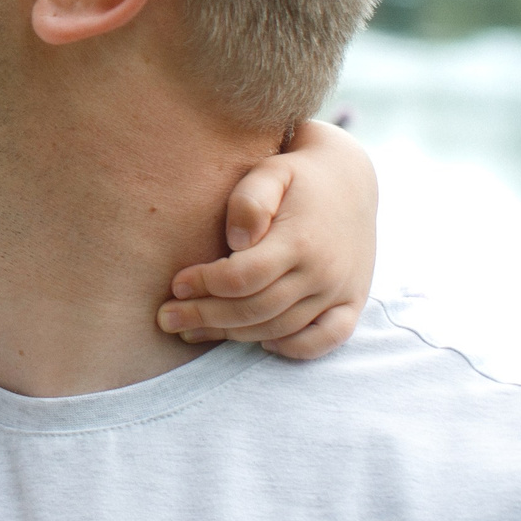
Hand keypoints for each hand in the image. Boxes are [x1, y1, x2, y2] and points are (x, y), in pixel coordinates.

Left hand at [157, 118, 377, 359]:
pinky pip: (327, 339)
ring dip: (234, 335)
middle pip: (255, 310)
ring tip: (192, 331)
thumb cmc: (297, 175)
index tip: (175, 284)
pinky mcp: (353, 301)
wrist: (350, 179)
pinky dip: (295, 348)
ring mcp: (340, 290)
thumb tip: (236, 242)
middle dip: (205, 317)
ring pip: (280, 328)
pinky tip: (263, 343)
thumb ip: (250, 201)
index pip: (242, 278)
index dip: (204, 285)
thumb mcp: (270, 172)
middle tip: (167, 318)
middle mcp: (323, 271)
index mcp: (300, 240)